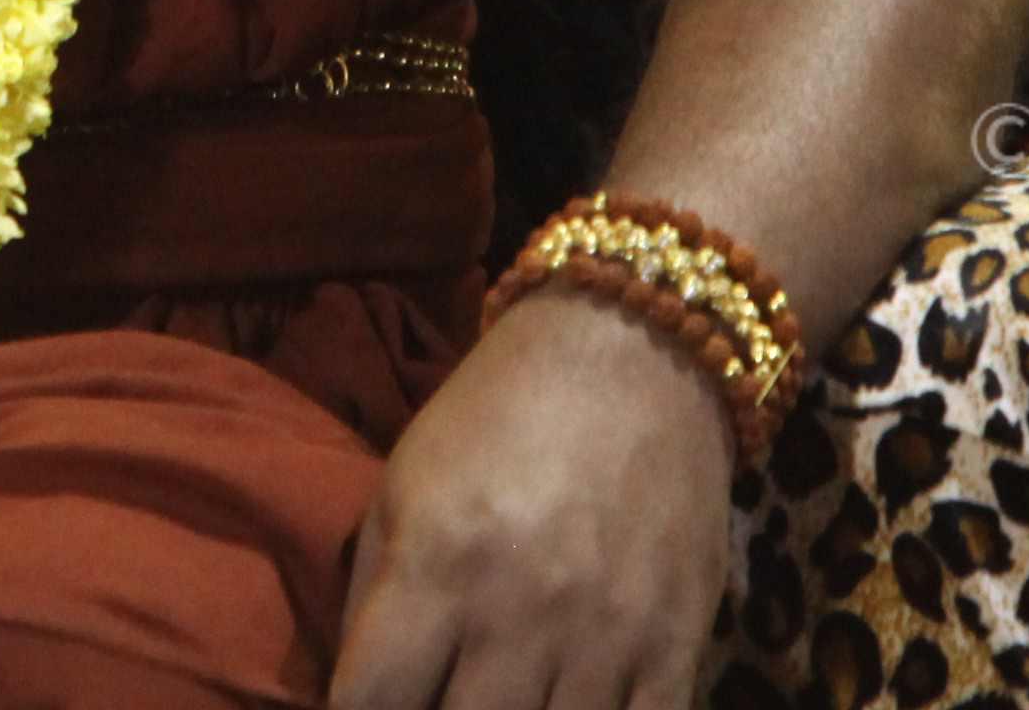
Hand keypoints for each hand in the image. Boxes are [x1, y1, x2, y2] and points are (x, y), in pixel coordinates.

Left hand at [331, 295, 738, 709]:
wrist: (632, 354)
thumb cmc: (495, 419)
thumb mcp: (401, 486)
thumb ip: (369, 601)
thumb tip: (352, 701)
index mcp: (438, 562)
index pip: (371, 705)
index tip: (372, 707)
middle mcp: (520, 610)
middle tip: (437, 691)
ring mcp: (606, 637)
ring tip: (499, 693)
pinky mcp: (675, 647)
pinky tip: (567, 707)